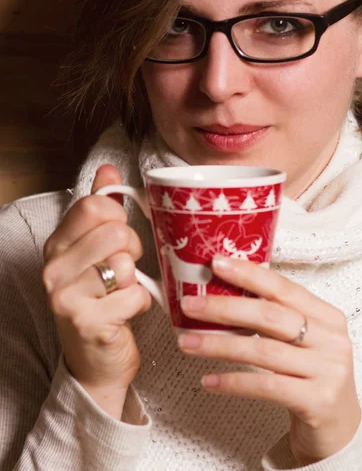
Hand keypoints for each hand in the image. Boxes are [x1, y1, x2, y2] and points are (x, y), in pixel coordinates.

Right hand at [42, 165, 150, 418]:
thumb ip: (101, 208)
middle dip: (133, 249)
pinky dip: (141, 303)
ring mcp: (65, 297)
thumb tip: (108, 169)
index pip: (96, 205)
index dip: (120, 218)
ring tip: (123, 290)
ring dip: (135, 279)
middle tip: (126, 267)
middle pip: (115, 232)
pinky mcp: (86, 322)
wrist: (95, 359)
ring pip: (124, 264)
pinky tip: (127, 311)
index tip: (119, 237)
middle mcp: (53, 268)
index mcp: (57, 244)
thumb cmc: (101, 298)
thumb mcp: (95, 250)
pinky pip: (134, 296)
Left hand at [178, 256, 360, 464]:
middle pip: (270, 316)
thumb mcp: (301, 341)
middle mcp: (331, 339)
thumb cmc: (310, 377)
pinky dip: (233, 382)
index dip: (249, 274)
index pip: (283, 288)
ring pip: (263, 350)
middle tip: (190, 305)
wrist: (340, 429)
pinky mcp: (318, 400)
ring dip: (219, 346)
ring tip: (187, 343)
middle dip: (225, 308)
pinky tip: (209, 380)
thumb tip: (221, 294)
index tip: (216, 263)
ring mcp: (328, 370)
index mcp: (327, 316)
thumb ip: (275, 318)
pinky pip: (266, 386)